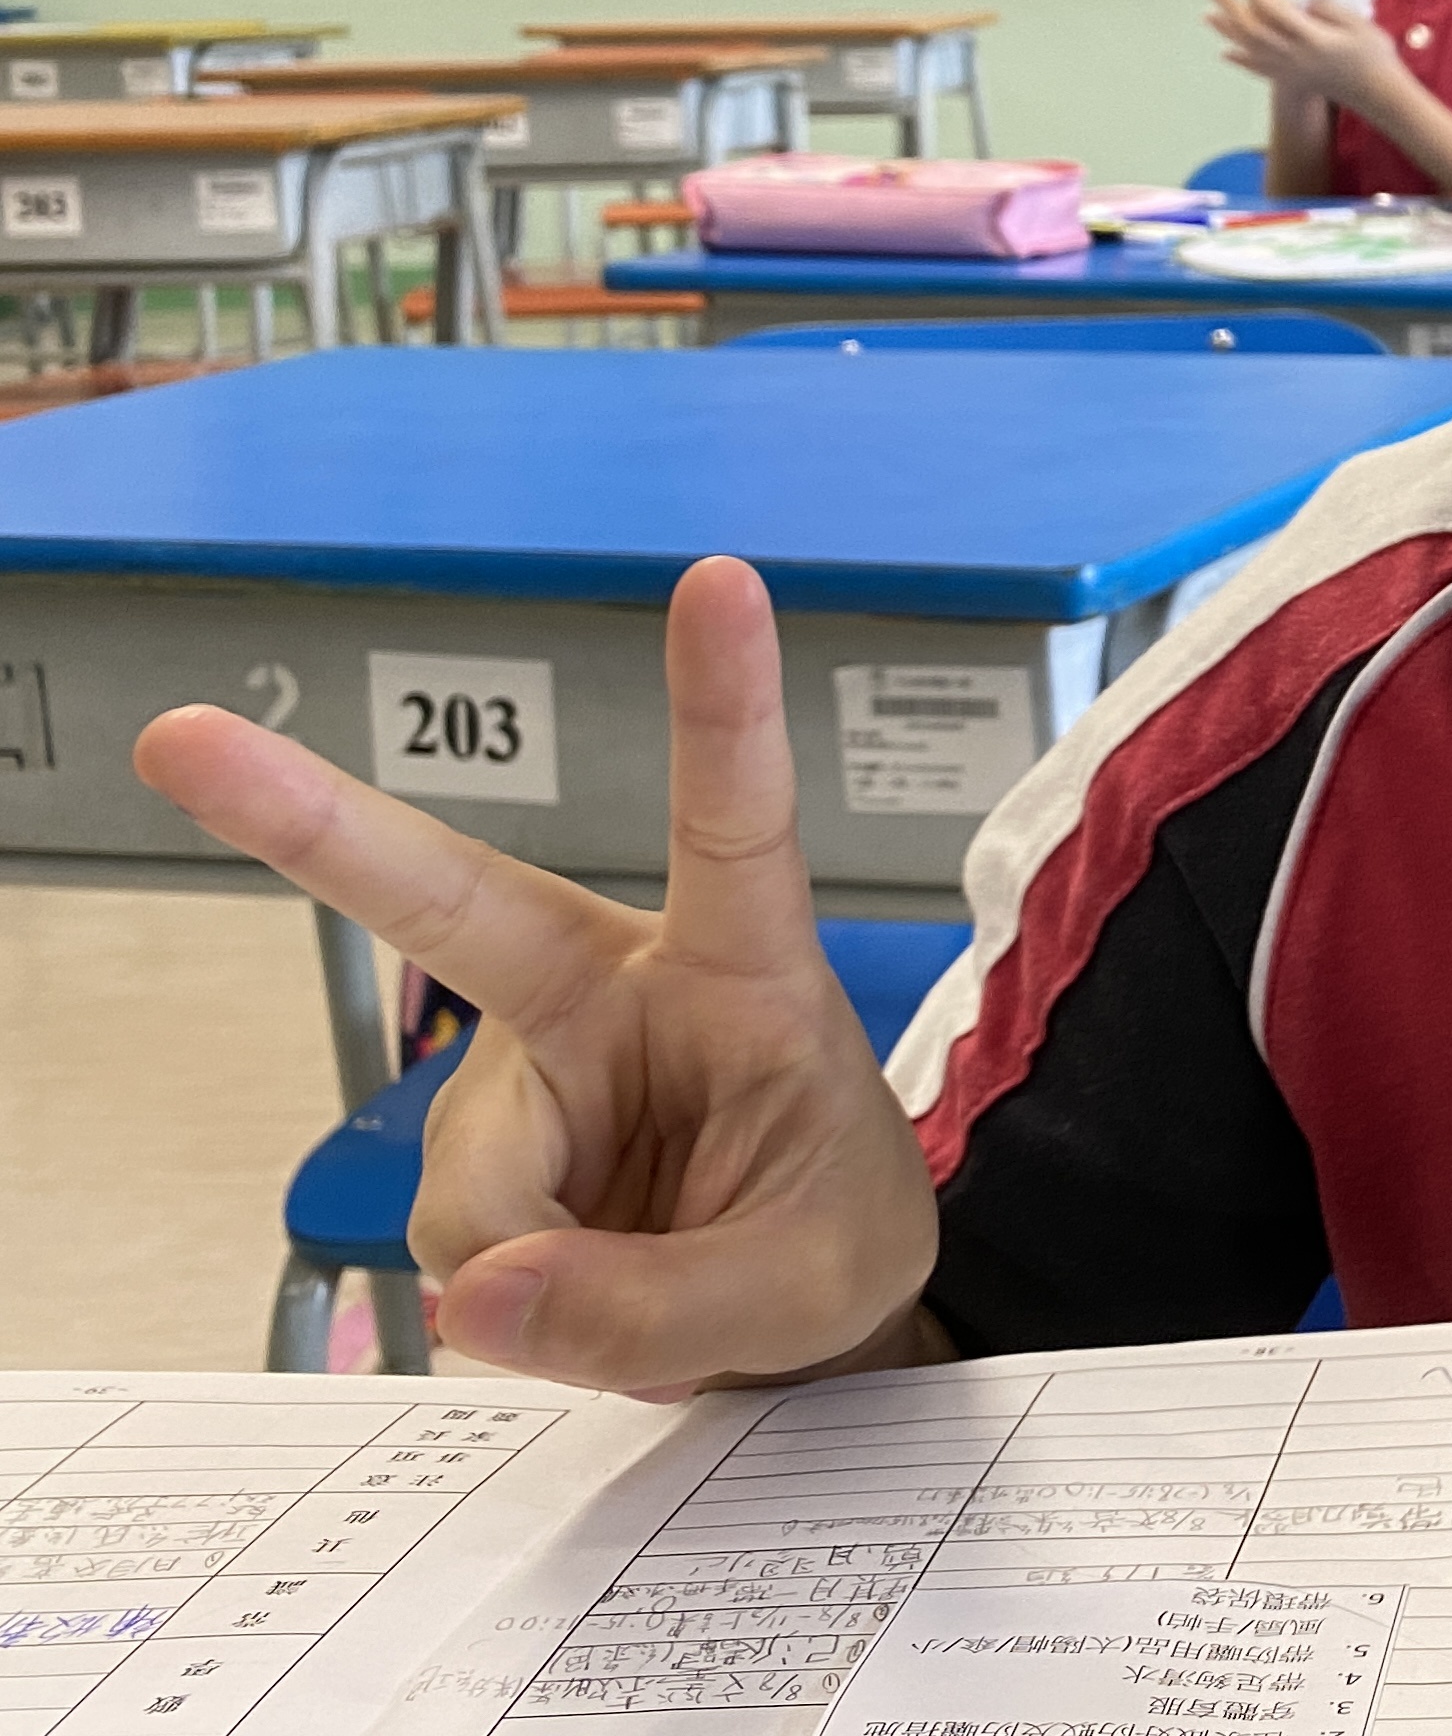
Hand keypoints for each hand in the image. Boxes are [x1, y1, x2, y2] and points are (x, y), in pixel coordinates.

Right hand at [133, 558, 942, 1395]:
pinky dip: (522, 1306)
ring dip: (547, 1274)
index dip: (722, 703)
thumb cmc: (829, 1236)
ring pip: (474, 1195)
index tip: (722, 578)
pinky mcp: (483, 1154)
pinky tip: (589, 1287)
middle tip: (182, 742)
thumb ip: (667, 1302)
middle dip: (308, 821)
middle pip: (451, 903)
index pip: (735, 823)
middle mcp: (610, 993)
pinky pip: (465, 1258)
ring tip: (650, 1280)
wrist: (801, 1313)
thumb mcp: (815, 1282)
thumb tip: (487, 1293)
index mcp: (741, 967)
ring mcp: (527, 1073)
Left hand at [1204, 0, 1419, 123]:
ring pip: (1251, 50)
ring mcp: (1293, 71)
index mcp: (1313, 39)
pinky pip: (1260, 70)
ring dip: (1228, 32)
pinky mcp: (1294, 80)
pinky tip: (1226, 52)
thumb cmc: (1373, 54)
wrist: (1377, 93)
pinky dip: (1241, 60)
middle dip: (1232, 9)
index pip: (1275, 12)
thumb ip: (1332, 10)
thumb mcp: (1360, 25)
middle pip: (1255, 31)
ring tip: (1209, 17)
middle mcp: (1297, 56)